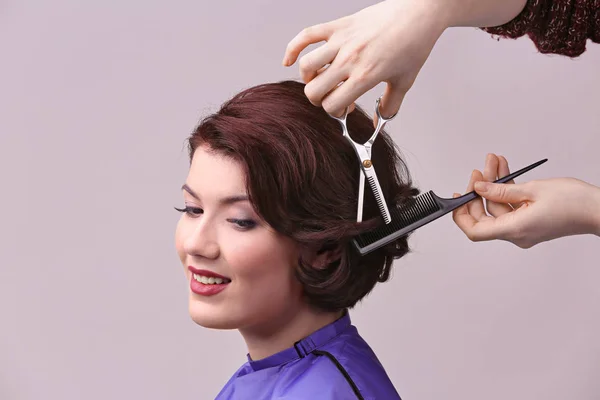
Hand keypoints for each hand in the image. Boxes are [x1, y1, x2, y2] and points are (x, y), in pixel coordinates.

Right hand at [282, 0, 449, 117]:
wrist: (418, 13)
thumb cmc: (413, 45)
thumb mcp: (404, 81)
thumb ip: (390, 105)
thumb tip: (379, 121)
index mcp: (365, 76)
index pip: (332, 105)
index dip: (334, 111)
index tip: (344, 107)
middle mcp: (350, 59)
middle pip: (314, 89)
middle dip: (319, 99)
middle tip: (331, 95)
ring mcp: (341, 41)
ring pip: (306, 66)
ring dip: (309, 78)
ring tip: (321, 78)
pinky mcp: (338, 26)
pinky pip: (306, 36)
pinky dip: (292, 49)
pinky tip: (288, 61)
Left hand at [452, 154, 599, 247]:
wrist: (599, 209)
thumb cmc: (574, 202)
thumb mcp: (532, 190)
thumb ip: (501, 190)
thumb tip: (478, 188)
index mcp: (514, 230)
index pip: (475, 231)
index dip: (461, 215)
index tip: (458, 197)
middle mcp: (516, 234)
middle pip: (485, 216)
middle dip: (479, 190)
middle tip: (479, 171)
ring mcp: (523, 228)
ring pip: (499, 207)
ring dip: (494, 184)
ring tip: (494, 162)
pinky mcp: (530, 221)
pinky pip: (511, 206)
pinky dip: (506, 190)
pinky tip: (504, 171)